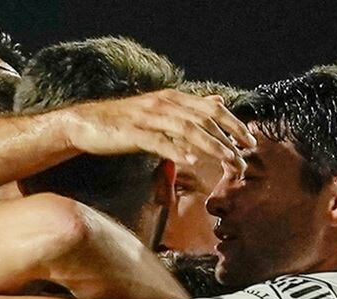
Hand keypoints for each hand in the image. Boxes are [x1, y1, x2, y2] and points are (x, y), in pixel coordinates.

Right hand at [61, 90, 252, 178]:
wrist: (86, 123)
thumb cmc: (125, 121)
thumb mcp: (161, 110)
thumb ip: (190, 108)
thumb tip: (218, 100)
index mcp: (173, 98)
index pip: (211, 108)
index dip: (234, 123)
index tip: (251, 141)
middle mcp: (164, 104)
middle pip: (204, 119)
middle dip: (228, 139)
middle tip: (244, 159)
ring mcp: (148, 117)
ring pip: (186, 130)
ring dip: (211, 146)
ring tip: (227, 160)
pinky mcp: (133, 132)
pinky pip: (159, 141)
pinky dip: (176, 150)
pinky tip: (192, 161)